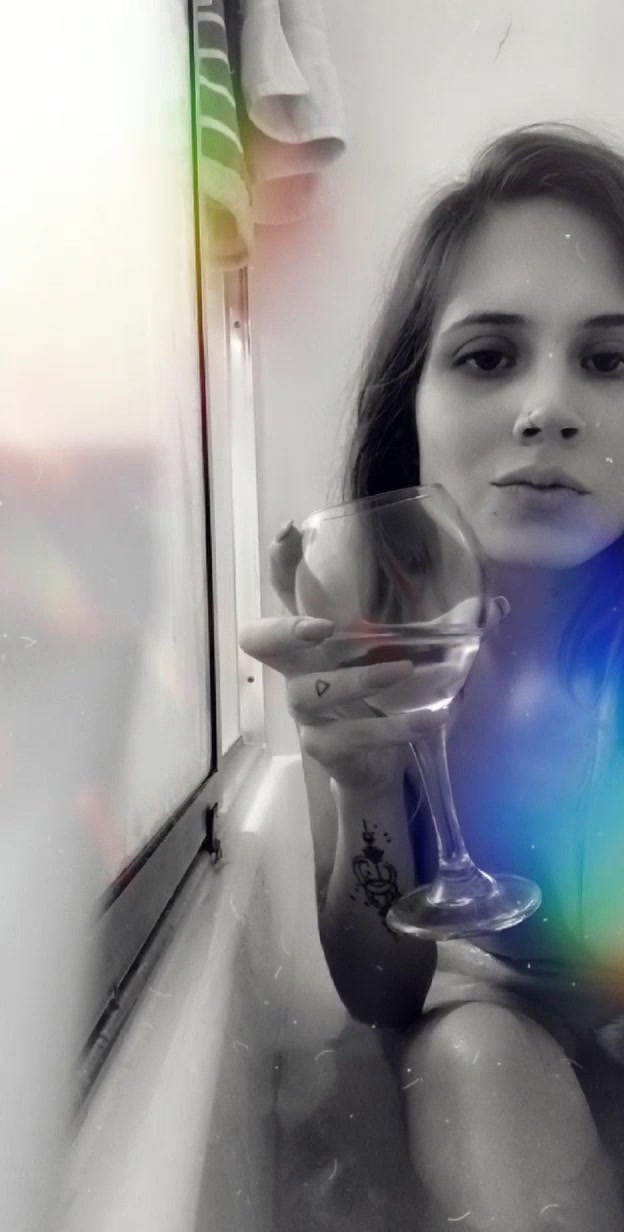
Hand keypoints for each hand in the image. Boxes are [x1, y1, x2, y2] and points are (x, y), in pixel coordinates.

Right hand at [239, 521, 508, 793]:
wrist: (376, 766)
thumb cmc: (385, 696)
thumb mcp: (409, 657)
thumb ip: (444, 630)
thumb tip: (496, 605)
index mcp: (315, 635)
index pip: (286, 591)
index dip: (282, 563)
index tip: (291, 532)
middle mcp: (298, 668)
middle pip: (262, 641)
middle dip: (287, 629)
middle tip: (324, 627)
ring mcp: (305, 708)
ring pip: (313, 689)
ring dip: (359, 678)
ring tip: (404, 670)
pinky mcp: (323, 745)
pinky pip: (353, 734)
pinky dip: (394, 726)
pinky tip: (431, 718)